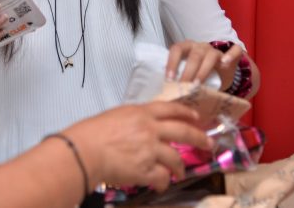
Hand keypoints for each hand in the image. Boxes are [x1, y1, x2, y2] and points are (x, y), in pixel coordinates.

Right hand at [64, 102, 212, 192]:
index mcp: (142, 112)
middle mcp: (151, 129)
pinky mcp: (147, 169)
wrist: (85, 150)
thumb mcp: (115, 115)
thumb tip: (140, 127)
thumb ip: (133, 119)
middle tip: (208, 145)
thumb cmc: (92, 132)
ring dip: (179, 168)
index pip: (170, 108)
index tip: (196, 118)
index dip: (186, 113)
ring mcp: (151, 149)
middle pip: (183, 131)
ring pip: (176, 158)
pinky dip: (164, 183)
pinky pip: (163, 177)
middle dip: (199, 139)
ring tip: (180, 173)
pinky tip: (161, 186)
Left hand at [165, 40, 243, 87]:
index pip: (177, 49)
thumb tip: (168, 96)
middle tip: (183, 86)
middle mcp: (201, 46)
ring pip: (211, 56)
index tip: (169, 79)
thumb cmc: (199, 74)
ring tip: (198, 84)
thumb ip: (180, 79)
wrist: (222, 72)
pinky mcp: (232, 54)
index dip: (172, 62)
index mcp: (187, 47)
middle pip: (194, 56)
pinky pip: (235, 50)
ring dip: (203, 71)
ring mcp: (216, 50)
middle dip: (187, 72)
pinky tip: (225, 63)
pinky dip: (230, 55)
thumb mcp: (188, 75)